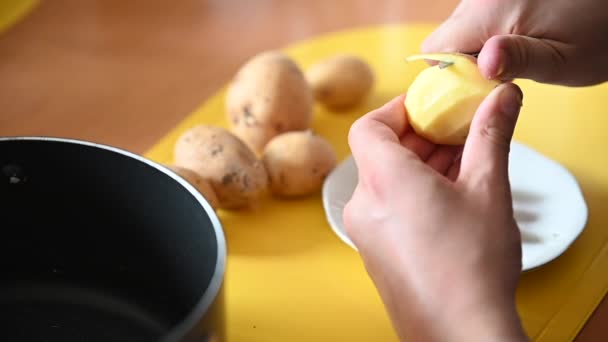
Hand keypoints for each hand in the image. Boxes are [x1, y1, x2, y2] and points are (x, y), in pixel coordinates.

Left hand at [343, 83, 526, 341]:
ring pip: (386, 181)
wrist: (460, 332)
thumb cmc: (471, 265)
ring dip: (419, 166)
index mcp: (384, 181)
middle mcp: (364, 204)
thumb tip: (501, 96)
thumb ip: (490, 134)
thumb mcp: (488, 189)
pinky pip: (387, 208)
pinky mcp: (375, 253)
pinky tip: (450, 200)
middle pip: (379, 153)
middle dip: (419, 138)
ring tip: (462, 166)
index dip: (397, 110)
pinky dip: (412, 193)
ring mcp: (366, 232)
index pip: (368, 126)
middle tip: (457, 133)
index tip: (429, 106)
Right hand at [422, 0, 607, 85]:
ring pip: (462, 27)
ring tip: (518, 54)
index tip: (479, 85)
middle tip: (504, 74)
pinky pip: (478, 16)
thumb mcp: (562, 60)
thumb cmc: (599, 34)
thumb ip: (520, 61)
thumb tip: (483, 62)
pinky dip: (491, 32)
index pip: (435, 48)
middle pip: (447, 37)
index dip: (450, 74)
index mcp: (490, 10)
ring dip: (480, 45)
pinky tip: (520, 38)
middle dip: (467, 61)